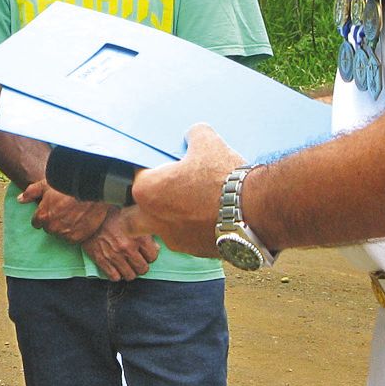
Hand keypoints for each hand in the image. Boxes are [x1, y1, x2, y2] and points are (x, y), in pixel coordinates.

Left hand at [20, 180, 111, 243]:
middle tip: (64, 210)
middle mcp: (52, 228)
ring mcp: (65, 234)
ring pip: (61, 234)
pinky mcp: (77, 238)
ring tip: (74, 214)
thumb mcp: (46, 184)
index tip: (52, 209)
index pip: (37, 222)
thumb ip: (31, 192)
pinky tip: (81, 221)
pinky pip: (73, 238)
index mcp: (42, 216)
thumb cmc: (67, 185)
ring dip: (65, 227)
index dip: (44, 215)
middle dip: (54, 221)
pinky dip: (75, 232)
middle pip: (49, 228)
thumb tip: (20, 200)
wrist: (91, 189)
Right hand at [83, 205, 158, 280]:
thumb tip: (156, 247)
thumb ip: (145, 233)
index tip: (145, 254)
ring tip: (127, 266)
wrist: (89, 217)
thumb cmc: (111, 216)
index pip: (153, 256)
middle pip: (143, 269)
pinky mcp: (102, 260)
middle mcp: (128, 248)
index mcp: (138, 236)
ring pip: (130, 276)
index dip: (150, 255)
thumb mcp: (133, 219)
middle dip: (141, 265)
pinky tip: (116, 268)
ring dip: (130, 272)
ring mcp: (115, 256)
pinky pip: (115, 277)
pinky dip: (117, 275)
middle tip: (137, 261)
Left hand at [130, 124, 242, 256]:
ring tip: (195, 204)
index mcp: (148, 191)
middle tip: (158, 196)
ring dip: (172, 220)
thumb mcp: (208, 142)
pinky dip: (196, 229)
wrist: (255, 210)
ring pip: (162, 231)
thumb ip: (194, 136)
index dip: (148, 171)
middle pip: (130, 220)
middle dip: (139, 210)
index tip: (163, 166)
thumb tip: (195, 134)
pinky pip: (189, 239)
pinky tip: (213, 216)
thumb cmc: (224, 177)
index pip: (134, 179)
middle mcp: (154, 220)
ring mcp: (175, 239)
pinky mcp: (196, 251)